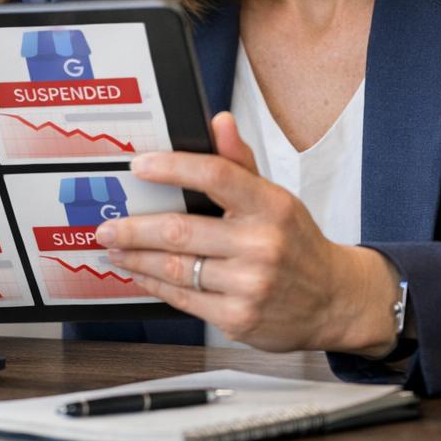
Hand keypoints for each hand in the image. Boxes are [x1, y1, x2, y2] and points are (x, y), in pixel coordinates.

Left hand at [95, 113, 402, 354]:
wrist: (334, 300)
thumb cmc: (296, 242)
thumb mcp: (276, 197)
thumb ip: (240, 162)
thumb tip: (218, 121)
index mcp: (270, 204)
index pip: (215, 175)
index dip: (172, 168)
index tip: (139, 166)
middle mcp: (261, 244)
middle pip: (180, 230)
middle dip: (134, 227)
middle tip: (106, 226)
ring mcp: (249, 284)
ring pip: (175, 267)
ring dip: (136, 257)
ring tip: (115, 249)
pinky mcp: (238, 319)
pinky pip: (183, 298)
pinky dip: (154, 284)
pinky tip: (139, 274)